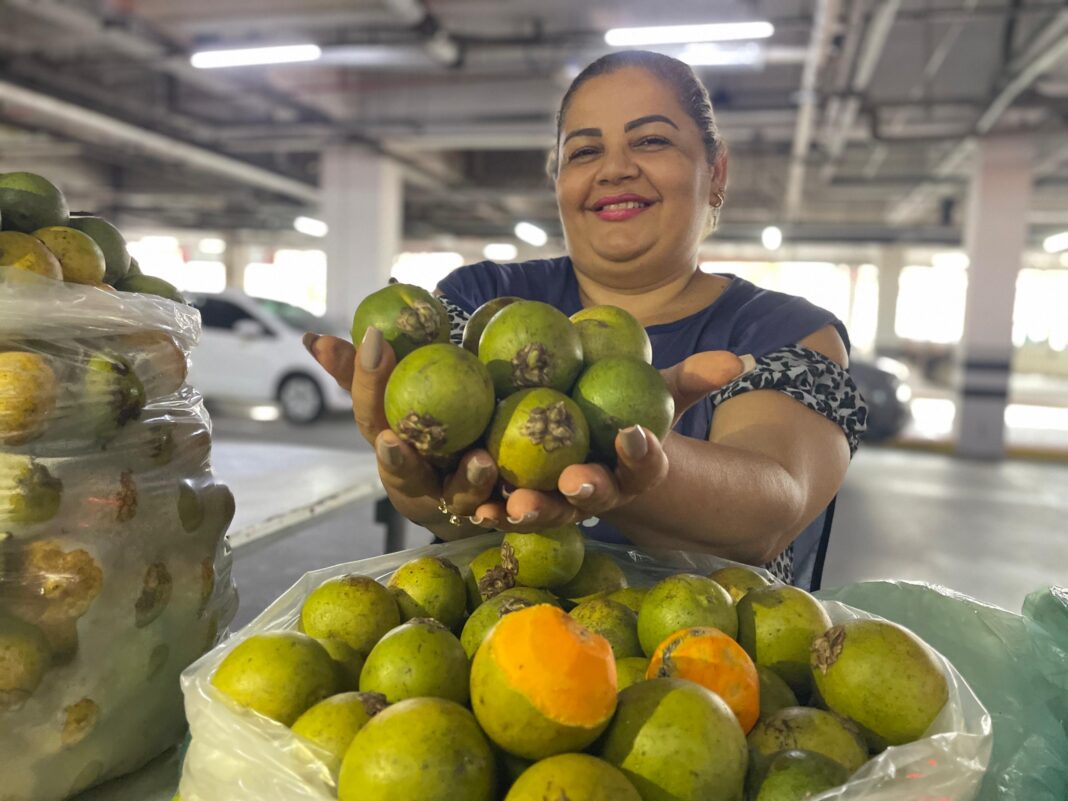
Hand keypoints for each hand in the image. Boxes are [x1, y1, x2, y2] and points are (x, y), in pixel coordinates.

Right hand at [303, 328, 497, 527]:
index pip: (371, 413)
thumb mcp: (397, 399)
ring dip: (467, 482)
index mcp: (390, 443)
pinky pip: (504, 515)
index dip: (366, 381)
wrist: (474, 489)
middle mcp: (416, 480)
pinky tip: (521, 499)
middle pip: (404, 471)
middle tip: (394, 440)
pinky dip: (511, 510)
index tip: (373, 342)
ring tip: (482, 460)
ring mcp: (454, 503)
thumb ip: (362, 372)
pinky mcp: (495, 515)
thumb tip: (312, 338)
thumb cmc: (426, 434)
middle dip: (398, 460)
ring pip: (458, 498)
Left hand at [469, 350, 752, 531]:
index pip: (646, 463)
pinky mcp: (526, 501)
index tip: (634, 435)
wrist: (604, 450)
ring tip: (506, 504)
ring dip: (528, 510)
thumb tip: (736, 360)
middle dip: (582, 492)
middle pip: (594, 497)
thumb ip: (692, 379)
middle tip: (570, 482)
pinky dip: (488, 505)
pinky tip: (468, 502)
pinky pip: (507, 506)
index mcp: (637, 468)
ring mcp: (564, 503)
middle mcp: (602, 493)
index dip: (642, 452)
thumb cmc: (637, 413)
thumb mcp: (663, 392)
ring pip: (548, 511)